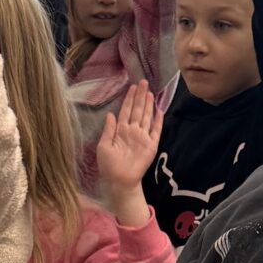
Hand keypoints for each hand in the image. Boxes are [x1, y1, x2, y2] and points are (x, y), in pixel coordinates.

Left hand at [96, 81, 160, 213]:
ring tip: (150, 92)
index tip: (132, 86)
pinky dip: (158, 120)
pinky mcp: (151, 145)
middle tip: (143, 82)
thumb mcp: (103, 146)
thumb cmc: (109, 166)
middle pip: (137, 110)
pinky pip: (156, 130)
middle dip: (140, 96)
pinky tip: (160, 110)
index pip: (126, 110)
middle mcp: (132, 131)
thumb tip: (111, 114)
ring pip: (146, 117)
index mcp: (120, 130)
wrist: (120, 181)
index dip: (129, 98)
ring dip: (148, 105)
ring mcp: (143, 137)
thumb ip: (108, 130)